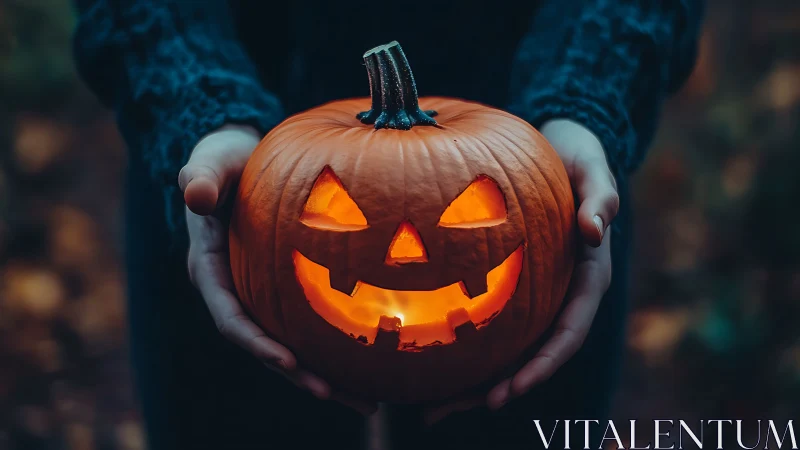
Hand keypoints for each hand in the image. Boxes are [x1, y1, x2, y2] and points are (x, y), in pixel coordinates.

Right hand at [180, 124, 376, 415]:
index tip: (289, 363)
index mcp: (211, 270)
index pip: (231, 318)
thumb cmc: (226, 160)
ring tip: (367, 402)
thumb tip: (195, 196)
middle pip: (264, 346)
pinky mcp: (281, 291)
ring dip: (324, 375)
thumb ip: (202, 176)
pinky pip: (307, 326)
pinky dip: (333, 348)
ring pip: (290, 345)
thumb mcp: (211, 160)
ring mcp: (259, 295)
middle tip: (336, 395)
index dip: (258, 344)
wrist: (242, 160)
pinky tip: (370, 364)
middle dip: (299, 375)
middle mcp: (234, 292)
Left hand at [423, 119, 618, 424]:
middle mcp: (560, 294)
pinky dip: (463, 342)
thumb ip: (599, 196)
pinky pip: (489, 319)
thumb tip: (595, 230)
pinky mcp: (511, 280)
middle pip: (529, 354)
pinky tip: (426, 355)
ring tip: (427, 405)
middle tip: (446, 411)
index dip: (541, 365)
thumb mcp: (593, 168)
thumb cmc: (577, 157)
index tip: (509, 389)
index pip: (566, 333)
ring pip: (505, 345)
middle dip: (493, 386)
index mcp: (586, 279)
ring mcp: (536, 291)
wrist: (559, 147)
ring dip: (470, 379)